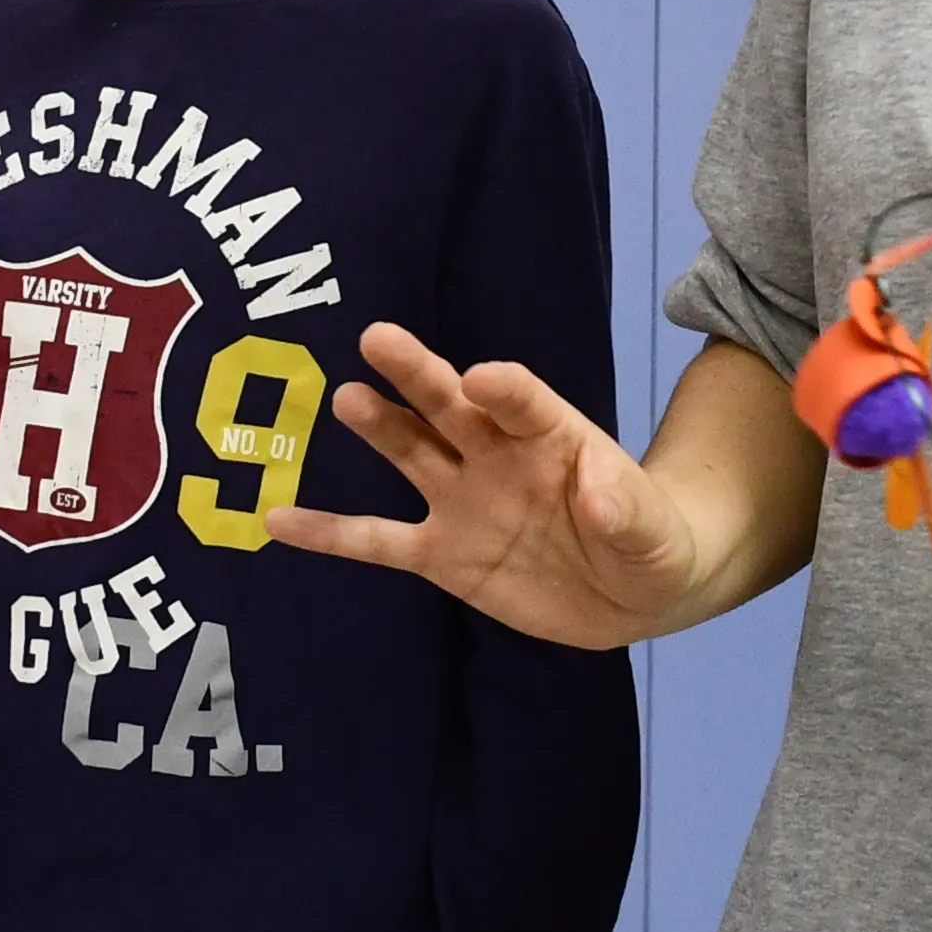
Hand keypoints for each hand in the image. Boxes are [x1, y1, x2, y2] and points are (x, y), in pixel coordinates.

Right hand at [274, 325, 701, 649]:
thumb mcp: (653, 533)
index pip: (523, 400)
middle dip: (417, 374)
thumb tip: (597, 489)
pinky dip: (330, 533)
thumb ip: (626, 509)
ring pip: (410, 455)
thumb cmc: (651, 543)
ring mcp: (463, 501)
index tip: (478, 378)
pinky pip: (378, 541)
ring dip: (379, 428)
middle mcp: (497, 455)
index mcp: (553, 436)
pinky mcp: (441, 554)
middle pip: (450, 407)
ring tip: (345, 399)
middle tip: (377, 337)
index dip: (503, 388)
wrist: (632, 594)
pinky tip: (278, 518)